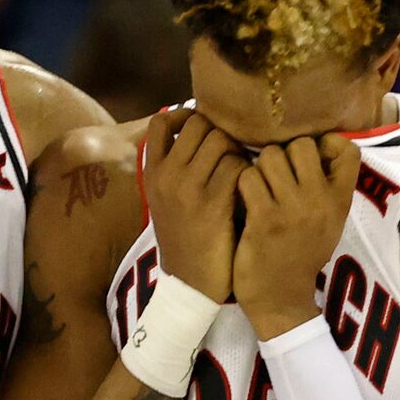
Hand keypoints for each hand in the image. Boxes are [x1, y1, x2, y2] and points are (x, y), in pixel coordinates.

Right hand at [139, 107, 248, 300]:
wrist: (190, 284)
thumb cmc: (184, 238)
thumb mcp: (165, 201)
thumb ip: (174, 167)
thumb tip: (195, 128)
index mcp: (151, 174)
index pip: (162, 122)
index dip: (186, 115)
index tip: (203, 128)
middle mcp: (166, 176)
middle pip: (198, 124)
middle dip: (220, 131)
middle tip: (231, 151)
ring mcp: (188, 190)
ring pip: (221, 140)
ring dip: (237, 149)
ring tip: (241, 168)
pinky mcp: (214, 205)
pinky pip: (238, 166)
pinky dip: (248, 171)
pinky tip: (249, 187)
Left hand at [233, 135, 358, 336]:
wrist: (281, 299)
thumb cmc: (300, 255)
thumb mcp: (328, 222)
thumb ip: (326, 187)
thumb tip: (314, 146)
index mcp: (340, 201)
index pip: (348, 150)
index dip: (327, 143)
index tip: (310, 157)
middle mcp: (321, 201)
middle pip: (301, 145)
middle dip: (282, 153)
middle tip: (274, 174)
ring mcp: (292, 210)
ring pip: (270, 156)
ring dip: (258, 168)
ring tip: (258, 187)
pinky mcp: (264, 219)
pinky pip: (248, 178)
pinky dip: (242, 184)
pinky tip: (244, 200)